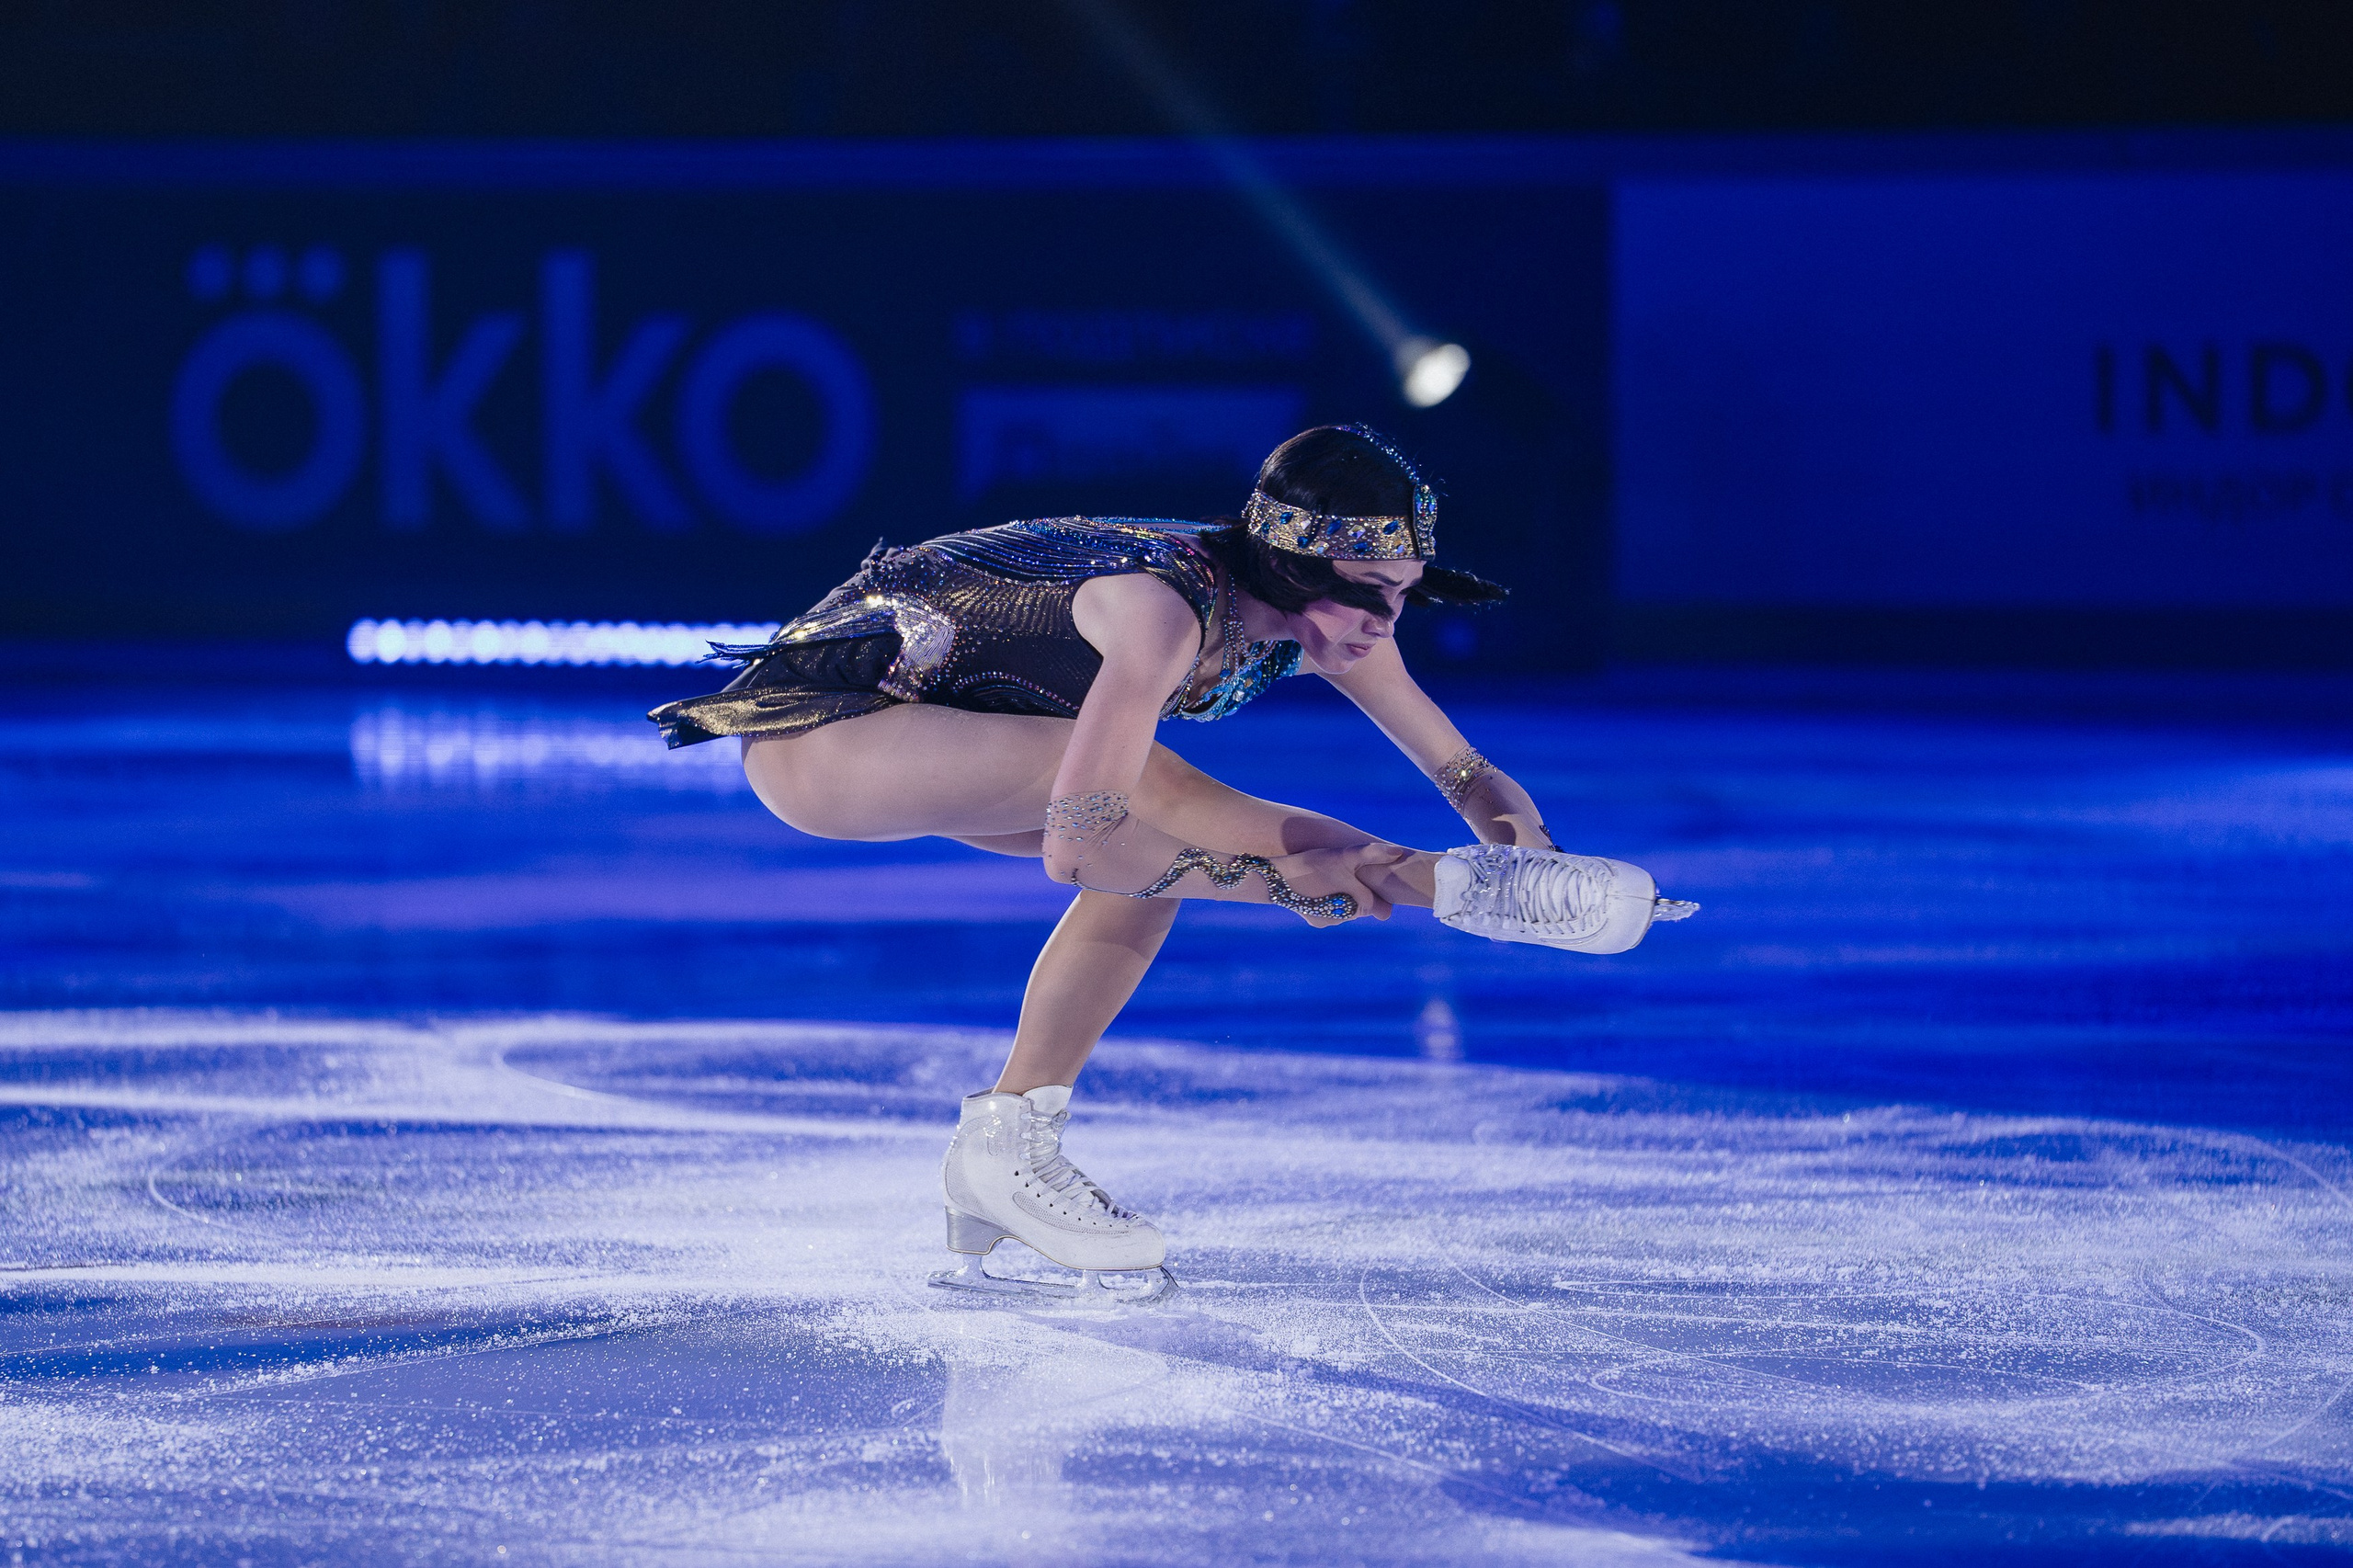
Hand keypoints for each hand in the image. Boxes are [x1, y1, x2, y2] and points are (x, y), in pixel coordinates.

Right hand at [1273, 844, 1400, 925]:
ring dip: (1343, 897)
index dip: (1379, 894)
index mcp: (1357, 906)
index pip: (1379, 905)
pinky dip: (1328, 900)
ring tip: (1335, 878)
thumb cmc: (1314, 866)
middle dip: (1359, 893)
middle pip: (1361, 906)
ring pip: (1344, 908)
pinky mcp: (1314, 920)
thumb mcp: (1345, 855)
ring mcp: (1328, 921)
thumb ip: (1373, 853)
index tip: (1376, 884)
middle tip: (1353, 875)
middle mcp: (1345, 919)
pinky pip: (1328, 911)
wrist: (1278, 879)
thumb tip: (1399, 852)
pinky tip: (1321, 885)